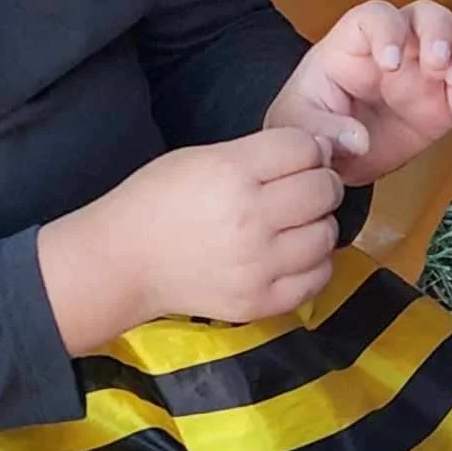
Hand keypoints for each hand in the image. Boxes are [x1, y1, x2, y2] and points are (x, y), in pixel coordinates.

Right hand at [38, 129, 342, 348]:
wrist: (124, 261)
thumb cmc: (159, 200)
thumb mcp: (203, 156)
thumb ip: (260, 152)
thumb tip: (321, 150)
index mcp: (233, 173)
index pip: (305, 149)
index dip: (311, 149)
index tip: (302, 157)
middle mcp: (251, 219)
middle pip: (324, 190)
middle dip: (322, 183)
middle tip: (305, 188)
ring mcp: (258, 265)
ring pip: (326, 234)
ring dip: (319, 223)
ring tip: (296, 223)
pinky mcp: (260, 301)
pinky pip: (318, 277)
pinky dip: (314, 262)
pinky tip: (293, 254)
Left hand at [265, 1, 451, 187]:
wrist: (333, 159)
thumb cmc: (310, 125)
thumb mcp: (301, 126)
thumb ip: (323, 130)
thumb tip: (358, 139)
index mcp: (355, 44)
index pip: (376, 16)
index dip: (388, 30)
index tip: (389, 63)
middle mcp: (398, 48)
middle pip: (429, 15)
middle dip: (440, 32)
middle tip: (437, 64)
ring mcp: (427, 73)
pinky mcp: (448, 103)